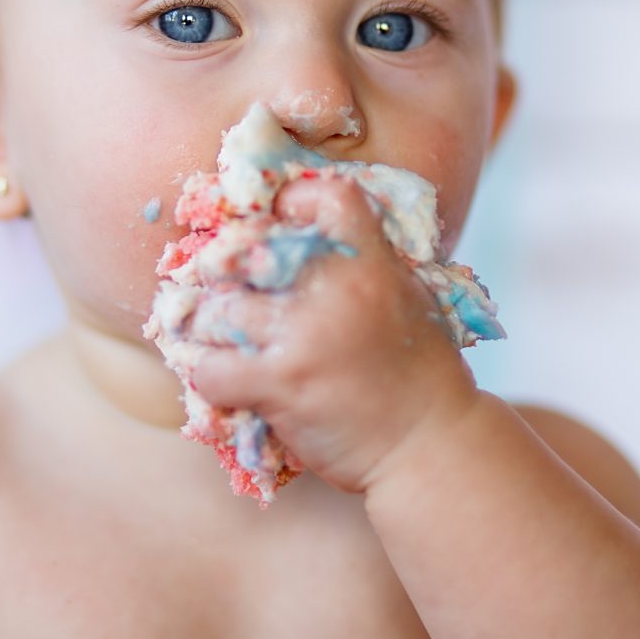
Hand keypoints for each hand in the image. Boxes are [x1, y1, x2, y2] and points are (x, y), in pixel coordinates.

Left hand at [190, 174, 481, 494]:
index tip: (278, 223)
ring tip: (226, 341)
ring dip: (214, 329)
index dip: (292, 200)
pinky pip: (209, 367)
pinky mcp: (280, 382)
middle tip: (235, 293)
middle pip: (248, 250)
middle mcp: (335, 286)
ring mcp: (303, 332)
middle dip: (231, 272)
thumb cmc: (420, 374)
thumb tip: (308, 236)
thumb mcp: (407, 295)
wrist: (430, 446)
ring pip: (217, 308)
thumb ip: (364, 261)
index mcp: (372, 259)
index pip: (325, 193)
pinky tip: (229, 381)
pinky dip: (210, 375)